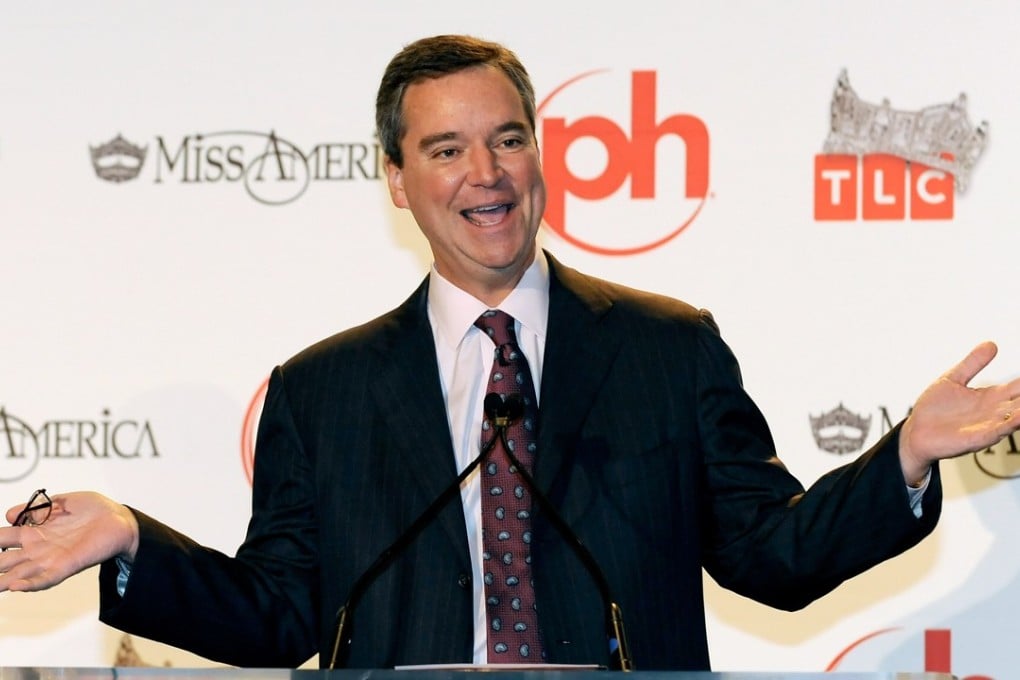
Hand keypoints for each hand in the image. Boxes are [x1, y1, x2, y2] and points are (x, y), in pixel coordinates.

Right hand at [0, 491, 138, 591]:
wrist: (121, 520)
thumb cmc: (95, 509)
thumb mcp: (64, 501)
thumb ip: (37, 507)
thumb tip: (9, 514)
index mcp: (34, 532)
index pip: (2, 539)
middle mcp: (38, 549)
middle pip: (4, 561)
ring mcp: (50, 559)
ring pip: (19, 575)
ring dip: (3, 582)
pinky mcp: (67, 566)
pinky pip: (45, 579)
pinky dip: (30, 584)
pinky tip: (15, 586)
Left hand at [899, 341, 1019, 484]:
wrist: (915, 431)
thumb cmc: (934, 408)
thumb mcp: (953, 379)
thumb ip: (973, 363)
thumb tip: (992, 344)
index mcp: (990, 397)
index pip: (1018, 387)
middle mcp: (993, 412)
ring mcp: (986, 426)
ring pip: (1014, 418)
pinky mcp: (975, 438)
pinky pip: (995, 433)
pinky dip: (1007, 426)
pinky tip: (1018, 418)